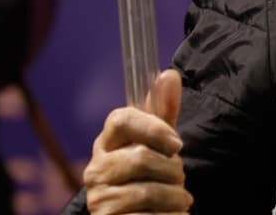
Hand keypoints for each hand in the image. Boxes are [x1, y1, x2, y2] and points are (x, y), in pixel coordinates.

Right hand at [84, 69, 191, 213]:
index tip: (177, 144)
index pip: (120, 119)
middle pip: (140, 157)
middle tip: (179, 178)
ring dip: (175, 196)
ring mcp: (99, 199)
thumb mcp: (158, 144)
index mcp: (106, 143)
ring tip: (179, 199)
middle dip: (173, 169)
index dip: (153, 128)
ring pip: (147, 190)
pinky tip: (174, 214)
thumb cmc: (150, 176)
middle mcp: (96, 170)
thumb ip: (163, 113)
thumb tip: (168, 74)